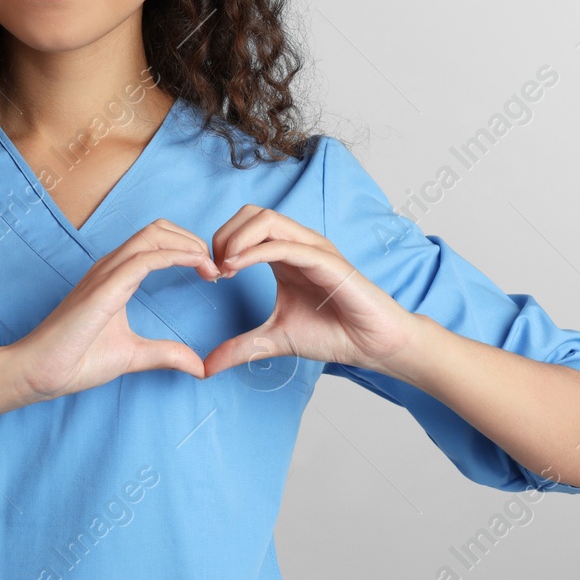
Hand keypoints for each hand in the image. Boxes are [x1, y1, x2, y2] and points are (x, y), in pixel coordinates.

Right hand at [7, 219, 215, 403]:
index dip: (187, 249)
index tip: (211, 273)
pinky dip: (176, 256)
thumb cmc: (76, 360)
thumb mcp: (133, 355)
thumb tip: (199, 366)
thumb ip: (165, 355)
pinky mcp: (104, 288)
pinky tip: (196, 267)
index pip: (155, 242)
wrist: (40, 372)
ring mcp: (105, 274)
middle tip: (215, 267)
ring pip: (152, 236)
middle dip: (192, 240)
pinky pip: (145, 259)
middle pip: (158, 229)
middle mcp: (110, 267)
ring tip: (210, 266)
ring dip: (188, 244)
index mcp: (115, 276)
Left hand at [203, 205, 417, 377]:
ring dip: (237, 239)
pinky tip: (237, 269)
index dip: (220, 243)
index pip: (244, 225)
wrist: (372, 344)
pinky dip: (256, 252)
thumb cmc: (332, 333)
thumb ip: (240, 348)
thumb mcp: (274, 340)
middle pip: (251, 213)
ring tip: (224, 267)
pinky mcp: (327, 262)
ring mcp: (313, 249)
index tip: (211, 275)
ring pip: (267, 220)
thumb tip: (206, 367)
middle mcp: (298, 244)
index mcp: (284, 254)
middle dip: (224, 235)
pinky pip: (287, 245)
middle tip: (214, 269)